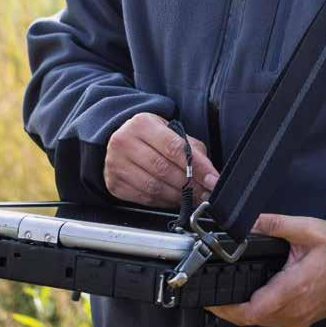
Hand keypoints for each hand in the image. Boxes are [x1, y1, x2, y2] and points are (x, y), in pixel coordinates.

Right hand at [104, 112, 219, 207]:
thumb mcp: (171, 132)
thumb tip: (210, 175)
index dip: (197, 166)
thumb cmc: (151, 136)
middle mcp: (124, 142)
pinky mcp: (114, 184)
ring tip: (193, 198)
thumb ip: (192, 150)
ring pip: (153, 187)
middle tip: (205, 192)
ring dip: (178, 196)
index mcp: (142, 124)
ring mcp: (116, 164)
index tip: (212, 179)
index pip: (174, 147)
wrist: (120, 139)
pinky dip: (163, 202)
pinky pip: (144, 198)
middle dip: (189, 184)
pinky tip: (174, 200)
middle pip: (163, 169)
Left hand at [207, 213, 325, 326]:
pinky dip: (260, 312)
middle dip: (230, 308)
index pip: (252, 310)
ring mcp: (299, 318)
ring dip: (245, 311)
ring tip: (230, 292)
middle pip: (252, 318)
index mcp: (293, 288)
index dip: (227, 307)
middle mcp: (295, 310)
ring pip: (262, 322)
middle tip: (215, 292)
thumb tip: (248, 221)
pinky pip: (274, 321)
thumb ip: (273, 224)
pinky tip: (254, 295)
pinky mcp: (303, 319)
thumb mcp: (305, 228)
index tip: (212, 298)